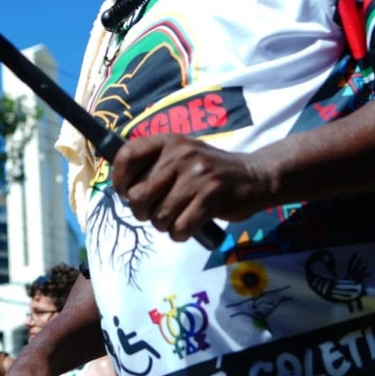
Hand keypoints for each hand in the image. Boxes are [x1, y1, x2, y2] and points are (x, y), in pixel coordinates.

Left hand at [112, 133, 273, 240]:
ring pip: (159, 216)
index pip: (126, 155)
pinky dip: (180, 234)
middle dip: (142, 212)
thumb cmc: (209, 171)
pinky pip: (180, 227)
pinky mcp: (212, 197)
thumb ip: (154, 165)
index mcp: (168, 141)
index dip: (119, 180)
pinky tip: (188, 227)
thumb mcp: (181, 155)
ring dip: (164, 226)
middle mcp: (180, 154)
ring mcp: (197, 175)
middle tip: (155, 212)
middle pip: (138, 195)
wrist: (255, 176)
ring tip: (176, 219)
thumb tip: (122, 189)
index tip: (126, 193)